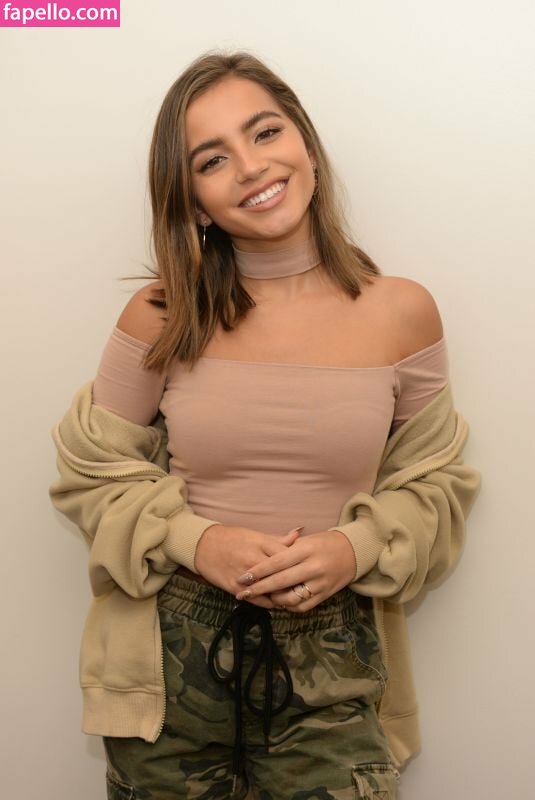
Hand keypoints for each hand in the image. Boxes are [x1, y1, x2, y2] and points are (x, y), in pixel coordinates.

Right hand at [194, 524, 302, 607]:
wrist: (203, 545)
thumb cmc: (232, 538)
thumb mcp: (256, 535)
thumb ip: (278, 539)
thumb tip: (300, 533)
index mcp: (261, 544)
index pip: (289, 557)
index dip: (301, 566)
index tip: (308, 570)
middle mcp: (254, 560)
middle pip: (282, 576)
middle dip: (295, 584)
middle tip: (305, 587)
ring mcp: (245, 576)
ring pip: (272, 592)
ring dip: (283, 596)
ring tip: (293, 597)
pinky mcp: (236, 588)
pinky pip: (258, 601)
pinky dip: (269, 603)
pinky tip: (276, 602)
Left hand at [234, 531, 356, 611]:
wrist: (353, 552)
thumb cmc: (324, 543)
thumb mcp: (306, 540)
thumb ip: (284, 548)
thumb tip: (260, 558)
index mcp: (306, 550)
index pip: (277, 562)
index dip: (258, 571)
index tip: (243, 577)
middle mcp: (313, 567)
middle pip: (281, 581)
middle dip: (259, 588)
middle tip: (243, 593)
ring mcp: (320, 583)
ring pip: (291, 598)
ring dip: (273, 600)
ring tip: (262, 597)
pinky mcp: (324, 595)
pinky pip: (302, 606)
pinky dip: (288, 606)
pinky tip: (279, 602)